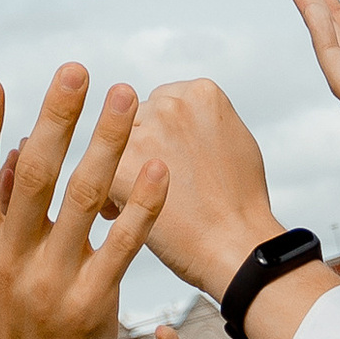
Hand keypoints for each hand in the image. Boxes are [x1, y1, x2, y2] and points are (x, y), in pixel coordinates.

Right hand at [0, 67, 165, 338]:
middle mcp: (9, 262)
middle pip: (33, 175)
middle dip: (56, 117)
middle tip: (77, 69)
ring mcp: (50, 284)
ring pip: (81, 199)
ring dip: (106, 142)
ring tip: (127, 96)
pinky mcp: (92, 306)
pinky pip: (121, 245)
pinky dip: (141, 205)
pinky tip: (161, 168)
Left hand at [122, 79, 285, 297]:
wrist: (235, 245)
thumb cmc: (240, 202)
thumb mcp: (235, 138)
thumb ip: (202, 120)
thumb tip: (180, 120)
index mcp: (200, 93)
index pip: (161, 100)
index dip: (159, 132)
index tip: (165, 155)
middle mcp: (171, 105)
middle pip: (135, 118)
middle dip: (138, 147)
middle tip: (148, 179)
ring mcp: (145, 134)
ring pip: (114, 145)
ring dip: (119, 166)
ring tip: (131, 196)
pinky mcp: (121, 168)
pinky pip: (99, 173)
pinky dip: (106, 193)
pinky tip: (119, 211)